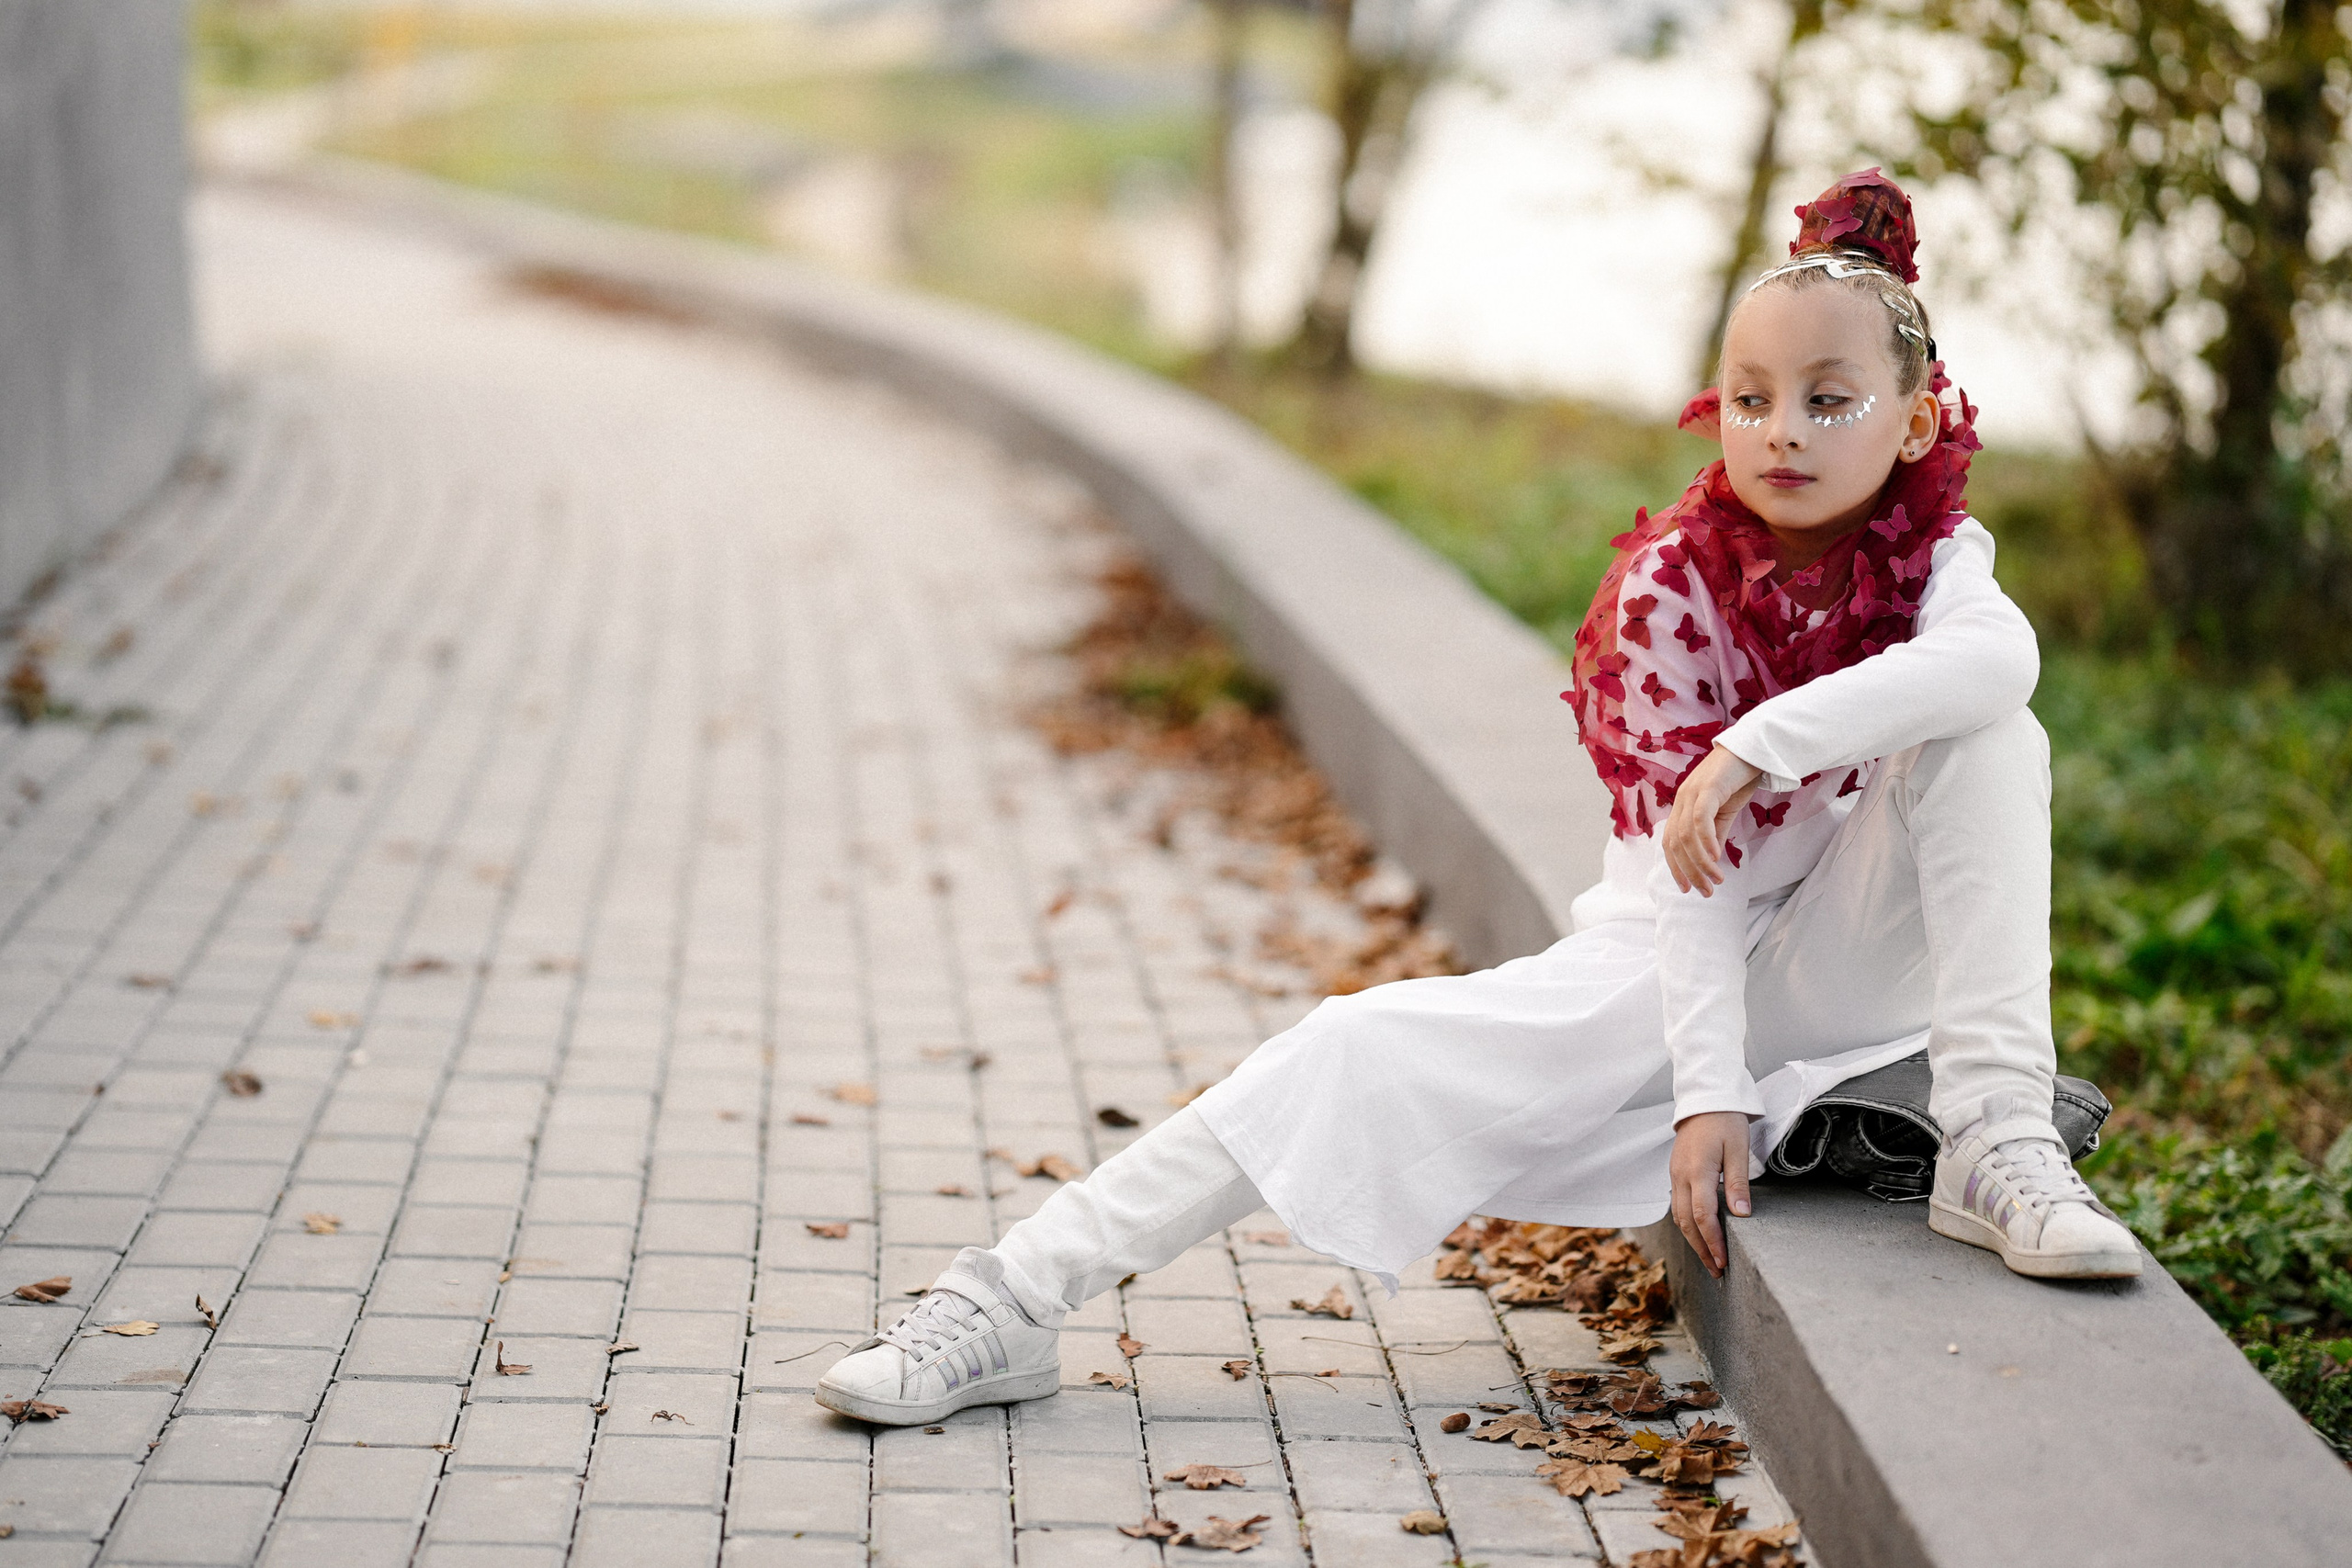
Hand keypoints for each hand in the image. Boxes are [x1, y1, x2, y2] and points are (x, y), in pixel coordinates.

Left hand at [1661, 744, 1763, 895]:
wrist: (1755, 749)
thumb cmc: (1739, 779)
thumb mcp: (1725, 812)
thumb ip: (1715, 835)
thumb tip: (1711, 859)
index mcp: (1682, 805)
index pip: (1670, 842)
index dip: (1676, 867)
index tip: (1687, 888)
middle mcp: (1681, 799)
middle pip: (1676, 843)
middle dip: (1689, 871)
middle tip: (1705, 891)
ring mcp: (1692, 792)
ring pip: (1687, 835)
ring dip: (1701, 862)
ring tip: (1716, 879)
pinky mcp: (1708, 787)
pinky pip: (1701, 819)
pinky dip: (1706, 840)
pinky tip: (1717, 856)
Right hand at [1670, 1111, 1752, 1277]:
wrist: (1703, 1100)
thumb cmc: (1724, 1121)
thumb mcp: (1738, 1148)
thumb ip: (1738, 1182)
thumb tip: (1741, 1214)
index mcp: (1697, 1170)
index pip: (1703, 1216)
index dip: (1713, 1242)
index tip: (1724, 1262)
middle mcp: (1681, 1177)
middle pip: (1687, 1223)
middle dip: (1701, 1250)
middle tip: (1718, 1271)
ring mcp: (1675, 1176)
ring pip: (1679, 1217)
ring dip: (1693, 1241)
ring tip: (1710, 1259)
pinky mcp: (1676, 1174)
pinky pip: (1678, 1206)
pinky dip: (1688, 1225)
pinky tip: (1700, 1234)